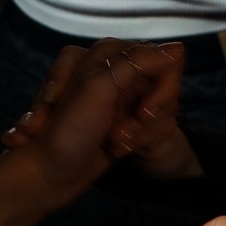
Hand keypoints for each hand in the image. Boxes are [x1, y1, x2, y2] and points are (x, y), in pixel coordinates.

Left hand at [0, 40, 180, 225]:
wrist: (47, 177)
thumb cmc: (67, 130)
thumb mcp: (100, 86)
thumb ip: (139, 61)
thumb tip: (179, 48)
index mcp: (101, 56)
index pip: (156, 59)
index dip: (157, 89)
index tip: (144, 111)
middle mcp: (110, 72)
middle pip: (159, 84)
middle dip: (144, 114)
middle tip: (119, 133)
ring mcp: (116, 98)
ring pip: (156, 108)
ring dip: (138, 131)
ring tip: (113, 144)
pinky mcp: (121, 122)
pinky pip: (148, 126)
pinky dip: (137, 140)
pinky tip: (117, 150)